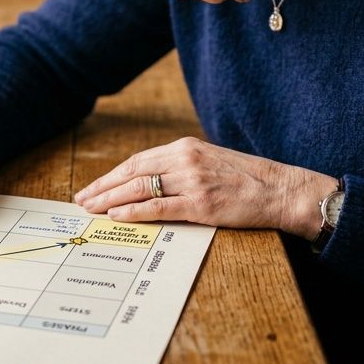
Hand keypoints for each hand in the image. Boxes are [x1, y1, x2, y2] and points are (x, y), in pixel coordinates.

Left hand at [72, 137, 337, 236]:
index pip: (137, 160)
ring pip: (139, 189)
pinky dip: (134, 212)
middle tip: (82, 200)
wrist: (280, 189)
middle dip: (103, 187)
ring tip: (92, 209)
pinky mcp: (201, 204)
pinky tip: (117, 216)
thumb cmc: (247, 178)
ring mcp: (192, 181)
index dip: (112, 175)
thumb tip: (150, 180)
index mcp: (185, 147)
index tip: (94, 186)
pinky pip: (158, 207)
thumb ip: (181, 166)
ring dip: (111, 200)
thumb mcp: (210, 160)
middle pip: (132, 172)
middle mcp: (185, 160)